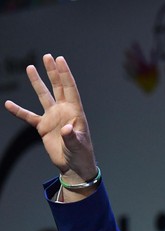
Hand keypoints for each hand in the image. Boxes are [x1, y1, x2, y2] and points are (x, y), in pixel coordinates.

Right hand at [4, 54, 96, 184]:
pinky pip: (29, 116)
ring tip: (31, 68)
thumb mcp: (78, 146)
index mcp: (75, 112)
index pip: (70, 89)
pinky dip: (19, 111)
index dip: (65, 74)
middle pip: (58, 87)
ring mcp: (53, 118)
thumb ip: (72, 137)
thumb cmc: (81, 155)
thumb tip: (66, 128)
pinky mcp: (44, 127)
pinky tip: (8, 104)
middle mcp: (64, 111)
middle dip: (53, 72)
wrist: (74, 166)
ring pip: (44, 96)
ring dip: (37, 82)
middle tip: (48, 56)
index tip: (60, 59)